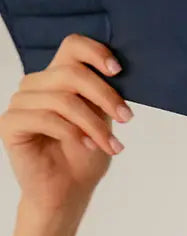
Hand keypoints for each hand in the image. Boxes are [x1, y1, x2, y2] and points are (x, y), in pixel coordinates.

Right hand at [0, 33, 132, 211]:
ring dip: (94, 125)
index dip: (96, 52)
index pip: (72, 46)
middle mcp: (36, 85)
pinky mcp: (10, 124)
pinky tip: (88, 146)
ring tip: (112, 145)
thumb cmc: (86, 153)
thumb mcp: (103, 118)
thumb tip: (120, 70)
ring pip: (63, 100)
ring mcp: (21, 104)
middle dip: (105, 96)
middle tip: (126, 118)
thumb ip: (104, 94)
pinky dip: (73, 133)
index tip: (118, 71)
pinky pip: (45, 119)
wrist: (69, 190)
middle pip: (72, 73)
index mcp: (58, 77)